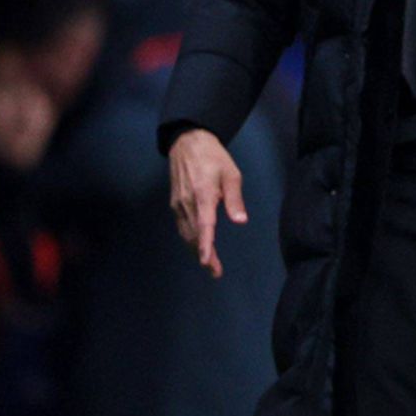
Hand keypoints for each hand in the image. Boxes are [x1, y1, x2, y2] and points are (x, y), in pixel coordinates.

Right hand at [168, 128, 246, 278]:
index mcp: (202, 195)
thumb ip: (234, 198)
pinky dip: (190, 239)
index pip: (204, 225)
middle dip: (204, 255)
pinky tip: (197, 246)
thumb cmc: (213, 157)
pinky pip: (182, 226)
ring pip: (186, 233)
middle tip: (215, 272)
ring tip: (209, 264)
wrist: (187, 143)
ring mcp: (178, 204)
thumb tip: (240, 221)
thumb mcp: (231, 174)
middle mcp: (187, 203)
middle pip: (194, 235)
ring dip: (196, 250)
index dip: (205, 245)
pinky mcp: (175, 203)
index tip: (206, 262)